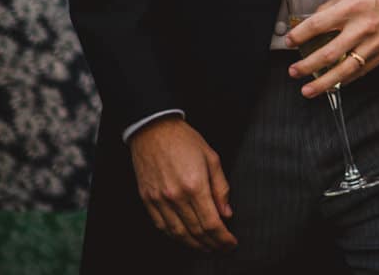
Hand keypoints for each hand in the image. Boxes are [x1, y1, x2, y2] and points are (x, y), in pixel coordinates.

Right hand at [128, 117, 235, 252]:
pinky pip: (161, 226)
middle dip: (212, 245)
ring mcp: (159, 200)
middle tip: (222, 249)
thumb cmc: (185, 140)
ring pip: (178, 233)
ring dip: (194, 245)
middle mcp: (176, 196)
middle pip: (196, 231)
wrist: (153, 130)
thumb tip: (227, 213)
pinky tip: (185, 238)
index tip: (231, 243)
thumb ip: (221, 188)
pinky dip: (175, 236)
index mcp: (195, 185)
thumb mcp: (212, 158)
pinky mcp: (147, 200)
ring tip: (207, 248)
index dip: (223, 238)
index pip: (212, 222)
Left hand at [285, 0, 378, 96]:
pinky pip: (361, 71)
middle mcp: (362, 27)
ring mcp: (374, 43)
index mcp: (353, 7)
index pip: (317, 24)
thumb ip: (335, 5)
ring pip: (344, 69)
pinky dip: (345, 80)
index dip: (299, 35)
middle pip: (327, 53)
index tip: (290, 41)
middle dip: (306, 66)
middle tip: (294, 71)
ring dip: (323, 83)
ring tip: (308, 89)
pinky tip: (335, 84)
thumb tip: (316, 19)